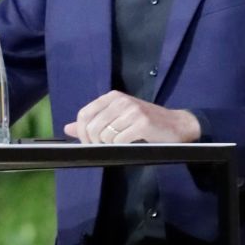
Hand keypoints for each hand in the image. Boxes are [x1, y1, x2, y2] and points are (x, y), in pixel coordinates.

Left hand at [64, 90, 200, 143]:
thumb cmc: (145, 123)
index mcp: (112, 97)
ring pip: (104, 135)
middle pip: (92, 127)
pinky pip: (119, 141)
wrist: (177, 125)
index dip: (82, 133)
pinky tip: (130, 143)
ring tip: (120, 144)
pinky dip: (121, 147)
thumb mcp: (118, 118)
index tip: (88, 143)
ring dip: (109, 146)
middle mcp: (120, 100)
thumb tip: (68, 128)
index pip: (84, 114)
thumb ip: (93, 122)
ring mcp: (132, 110)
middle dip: (93, 143)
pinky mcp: (142, 123)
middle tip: (104, 148)